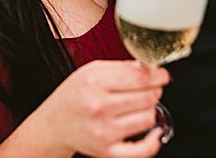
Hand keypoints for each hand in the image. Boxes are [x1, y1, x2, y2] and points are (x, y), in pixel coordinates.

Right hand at [27, 60, 169, 157]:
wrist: (53, 125)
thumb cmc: (73, 96)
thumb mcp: (89, 72)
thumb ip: (119, 67)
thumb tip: (149, 68)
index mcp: (94, 82)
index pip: (140, 77)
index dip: (158, 75)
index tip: (162, 76)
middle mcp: (99, 106)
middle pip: (148, 97)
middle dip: (154, 91)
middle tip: (148, 91)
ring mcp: (103, 130)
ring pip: (148, 118)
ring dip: (150, 111)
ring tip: (139, 108)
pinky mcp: (107, 150)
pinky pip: (142, 150)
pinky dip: (153, 141)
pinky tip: (154, 133)